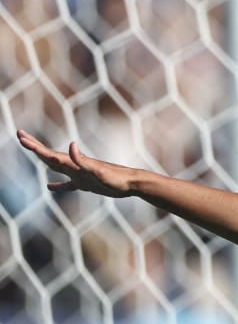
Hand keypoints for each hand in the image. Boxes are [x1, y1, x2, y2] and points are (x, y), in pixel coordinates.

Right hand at [17, 130, 135, 197]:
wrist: (132, 183)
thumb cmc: (116, 178)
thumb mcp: (98, 171)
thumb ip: (83, 160)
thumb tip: (71, 145)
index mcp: (75, 164)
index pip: (50, 154)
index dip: (35, 147)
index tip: (21, 136)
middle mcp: (75, 167)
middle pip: (50, 156)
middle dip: (35, 148)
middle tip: (20, 136)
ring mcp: (80, 175)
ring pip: (57, 167)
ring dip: (44, 160)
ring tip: (33, 153)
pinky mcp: (87, 183)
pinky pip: (68, 184)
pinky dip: (58, 185)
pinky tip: (50, 187)